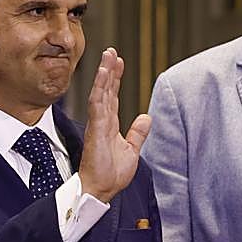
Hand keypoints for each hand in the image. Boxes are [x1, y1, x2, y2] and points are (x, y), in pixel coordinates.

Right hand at [78, 47, 150, 203]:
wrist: (101, 190)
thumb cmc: (111, 175)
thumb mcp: (131, 151)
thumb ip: (137, 133)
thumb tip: (146, 117)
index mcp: (109, 125)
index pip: (112, 96)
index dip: (115, 78)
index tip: (119, 62)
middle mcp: (102, 121)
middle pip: (106, 90)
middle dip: (108, 70)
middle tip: (111, 51)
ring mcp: (97, 124)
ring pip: (100, 92)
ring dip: (104, 73)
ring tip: (108, 55)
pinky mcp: (96, 129)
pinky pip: (97, 104)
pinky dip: (100, 88)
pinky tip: (103, 74)